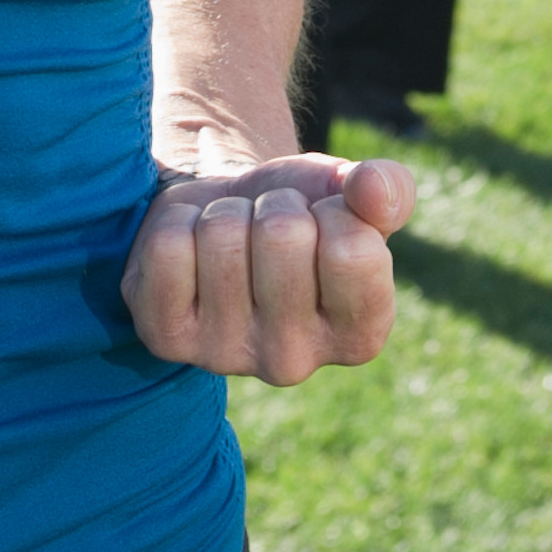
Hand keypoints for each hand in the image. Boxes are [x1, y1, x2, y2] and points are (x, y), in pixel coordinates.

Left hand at [124, 152, 413, 385]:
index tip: (323, 224)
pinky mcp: (166, 337)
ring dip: (227, 212)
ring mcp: (224, 357)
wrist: (226, 218)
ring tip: (234, 237)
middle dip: (275, 207)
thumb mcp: (351, 194)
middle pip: (283, 235)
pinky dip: (179, 221)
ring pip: (222, 234)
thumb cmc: (302, 213)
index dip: (334, 211)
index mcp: (360, 337)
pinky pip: (169, 247)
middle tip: (269, 228)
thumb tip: (373, 188)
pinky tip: (191, 248)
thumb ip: (385, 189)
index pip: (352, 251)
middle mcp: (294, 363)